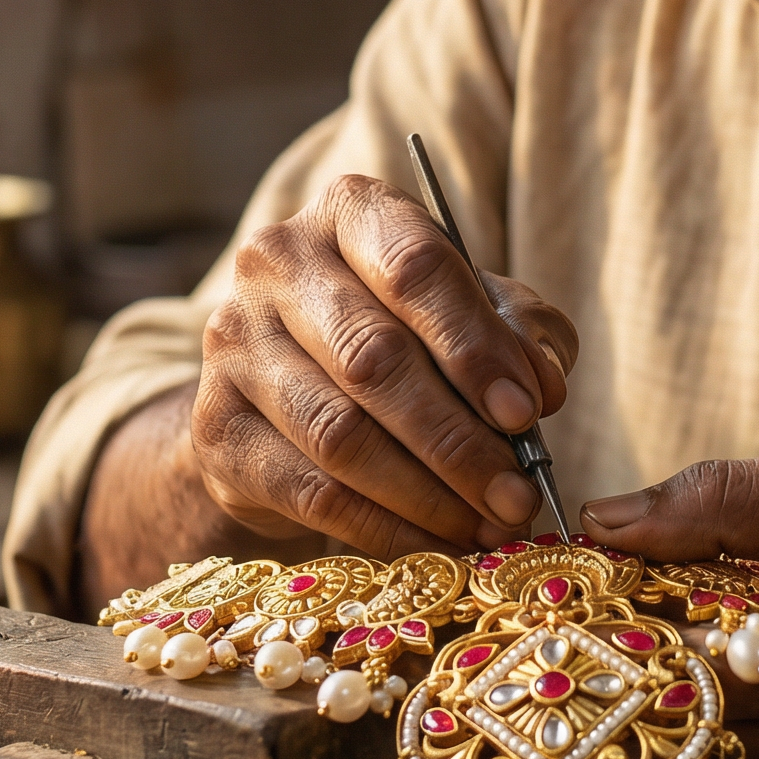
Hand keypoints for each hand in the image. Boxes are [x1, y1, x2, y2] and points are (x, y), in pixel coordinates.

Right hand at [192, 174, 578, 557]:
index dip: (475, 345)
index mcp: (350, 213)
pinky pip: (310, 492)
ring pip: (340, 434)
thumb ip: (520, 331)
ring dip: (427, 493)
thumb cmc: (405, 332)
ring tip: (489, 528)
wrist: (286, 389)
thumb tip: (542, 385)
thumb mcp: (472, 310)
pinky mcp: (216, 429)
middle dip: (458, 438)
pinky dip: (384, 527)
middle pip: (374, 358)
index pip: (415, 267)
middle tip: (517, 495)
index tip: (527, 412)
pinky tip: (438, 545)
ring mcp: (234, 345)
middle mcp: (276, 264)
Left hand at [584, 452, 758, 758]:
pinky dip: (733, 727)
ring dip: (684, 697)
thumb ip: (723, 502)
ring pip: (699, 754)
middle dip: (636, 663)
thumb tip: (604, 520)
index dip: (618, 630)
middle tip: (616, 606)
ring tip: (706, 631)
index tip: (576, 591)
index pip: (679, 669)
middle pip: (675, 719)